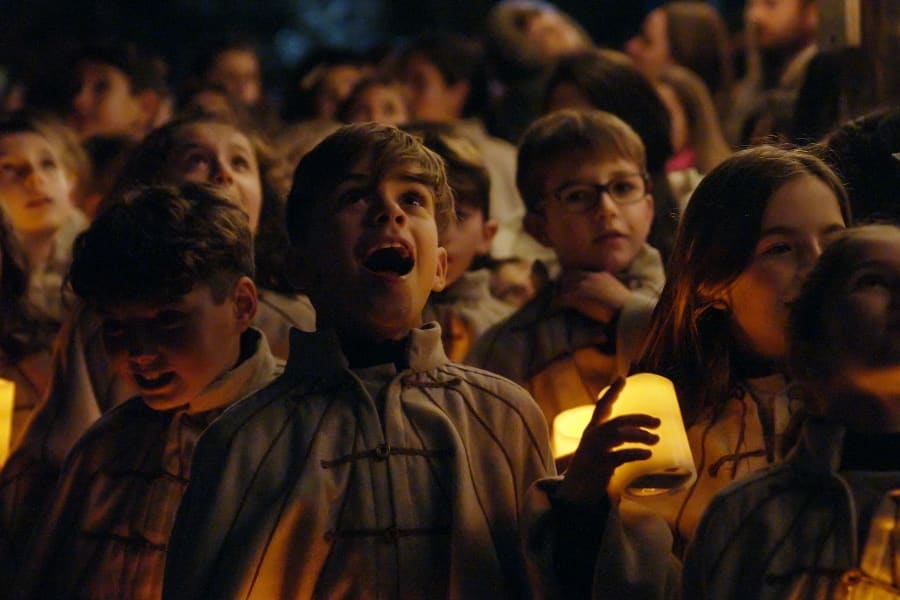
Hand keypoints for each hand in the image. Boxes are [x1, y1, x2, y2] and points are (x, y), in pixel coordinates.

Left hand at [556, 270, 630, 320]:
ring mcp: (582, 287)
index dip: (572, 279)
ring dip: (559, 295)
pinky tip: (555, 309)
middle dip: (563, 285)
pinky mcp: (576, 298)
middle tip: (559, 293)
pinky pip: (560, 299)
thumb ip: (607, 288)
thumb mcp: (617, 291)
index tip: (568, 285)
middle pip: (568, 277)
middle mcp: (590, 278)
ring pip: (563, 288)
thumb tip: (603, 295)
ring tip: (557, 302)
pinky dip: (556, 304)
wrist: (625, 313)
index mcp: (600, 275)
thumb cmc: (626, 307)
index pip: (580, 273)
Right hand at [557, 376, 659, 509]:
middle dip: (639, 419)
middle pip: (618, 421)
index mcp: (592, 430)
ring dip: (640, 435)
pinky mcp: (599, 465)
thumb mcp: (600, 448)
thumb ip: (614, 439)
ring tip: (655, 440)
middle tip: (658, 422)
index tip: (621, 379)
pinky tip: (648, 454)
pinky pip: (620, 455)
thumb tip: (641, 432)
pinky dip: (635, 452)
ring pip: (619, 434)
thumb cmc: (590, 468)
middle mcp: (592, 436)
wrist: (574, 492)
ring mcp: (595, 450)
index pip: (602, 406)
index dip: (611, 392)